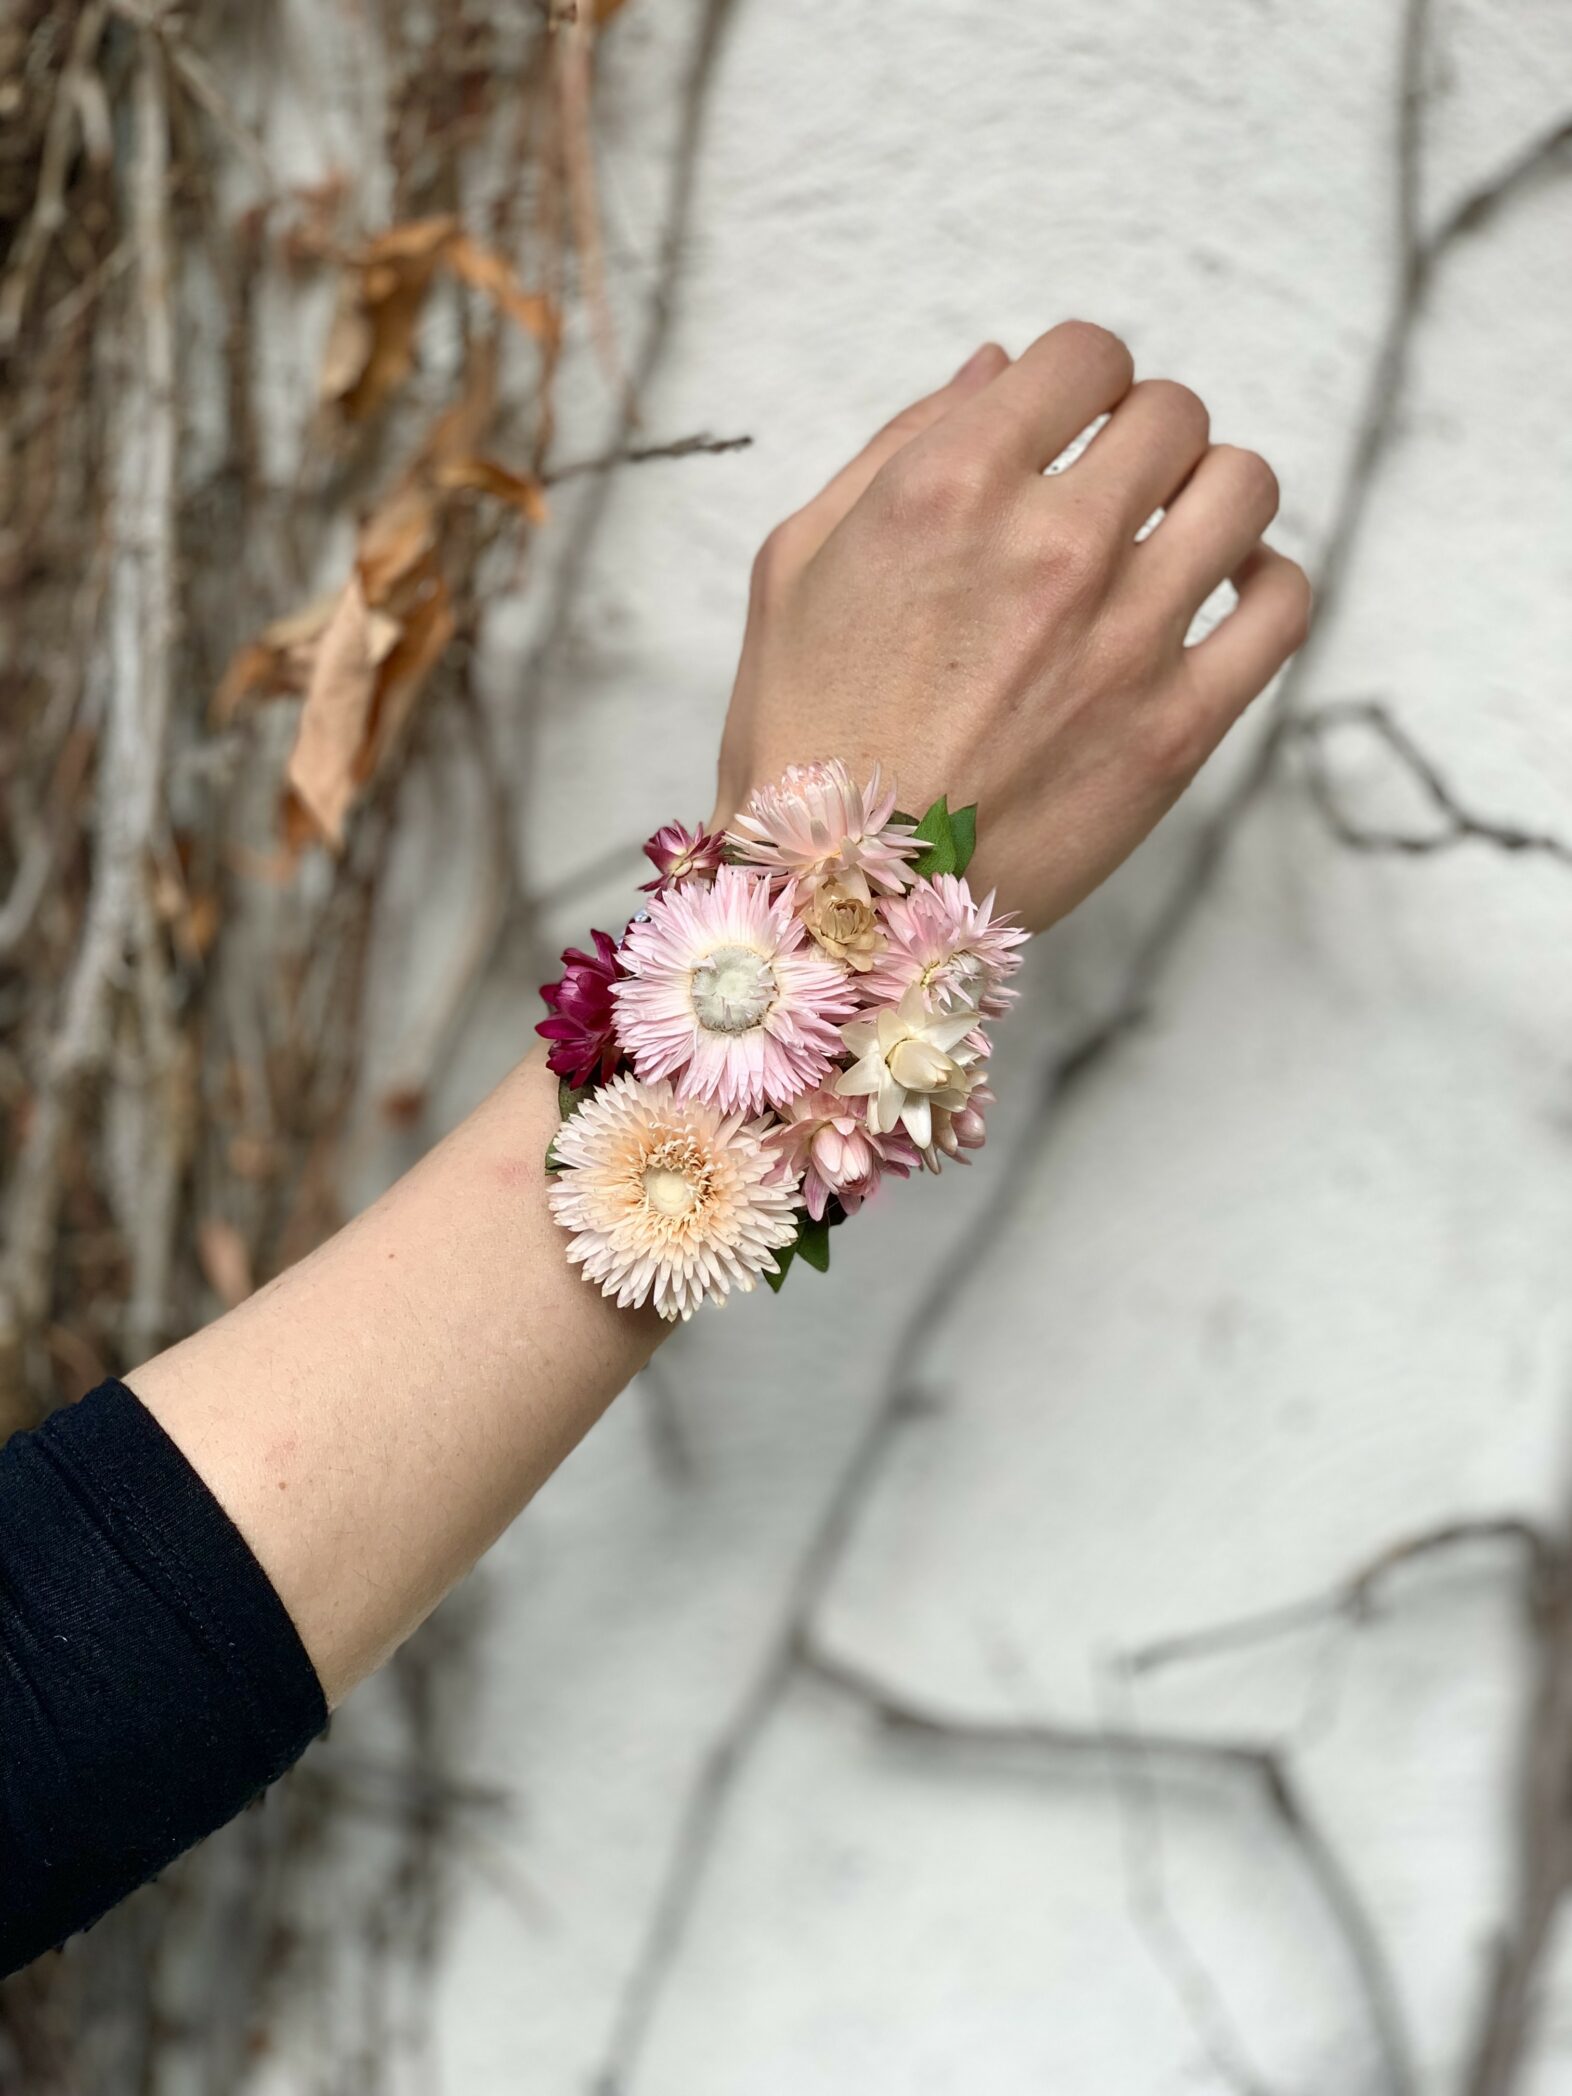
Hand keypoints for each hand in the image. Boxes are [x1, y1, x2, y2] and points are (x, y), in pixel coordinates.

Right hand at [712, 323, 1310, 931]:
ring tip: (1172, 536)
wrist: (836, 903)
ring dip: (1212, 494)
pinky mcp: (1177, 728)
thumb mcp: (796, 563)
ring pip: (1243, 489)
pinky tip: (1221, 595)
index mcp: (950, 489)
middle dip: (1143, 435)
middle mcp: (1051, 547)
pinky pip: (1282, 606)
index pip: (1086, 355)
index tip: (1067, 422)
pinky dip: (1266, 583)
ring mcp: (1126, 639)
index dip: (1080, 378)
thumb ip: (899, 445)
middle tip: (1111, 490)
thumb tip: (1000, 367)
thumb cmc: (800, 735)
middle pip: (1174, 413)